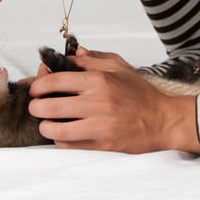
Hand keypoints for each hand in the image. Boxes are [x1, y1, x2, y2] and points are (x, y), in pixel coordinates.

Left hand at [28, 47, 199, 153]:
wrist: (163, 120)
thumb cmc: (141, 94)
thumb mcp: (119, 68)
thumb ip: (93, 60)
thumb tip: (73, 54)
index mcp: (99, 81)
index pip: (56, 80)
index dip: (38, 84)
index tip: (35, 88)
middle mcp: (97, 103)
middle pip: (50, 106)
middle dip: (36, 107)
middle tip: (36, 106)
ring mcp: (99, 126)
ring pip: (56, 129)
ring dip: (45, 126)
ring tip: (47, 123)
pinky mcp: (102, 145)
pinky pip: (70, 145)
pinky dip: (60, 140)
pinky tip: (63, 134)